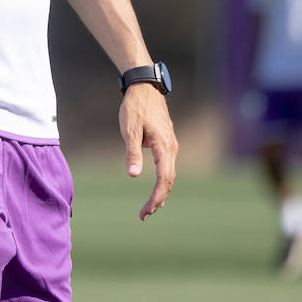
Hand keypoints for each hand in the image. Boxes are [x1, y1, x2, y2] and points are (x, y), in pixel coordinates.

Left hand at [119, 84, 177, 219]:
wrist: (145, 87)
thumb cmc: (135, 107)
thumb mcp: (129, 130)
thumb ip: (132, 153)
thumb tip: (133, 175)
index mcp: (164, 146)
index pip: (164, 179)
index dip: (156, 197)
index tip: (146, 211)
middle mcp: (172, 148)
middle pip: (169, 180)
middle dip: (158, 199)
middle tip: (144, 214)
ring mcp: (171, 145)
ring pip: (170, 174)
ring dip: (161, 191)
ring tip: (149, 207)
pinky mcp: (167, 142)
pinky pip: (168, 166)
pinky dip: (163, 180)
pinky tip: (156, 188)